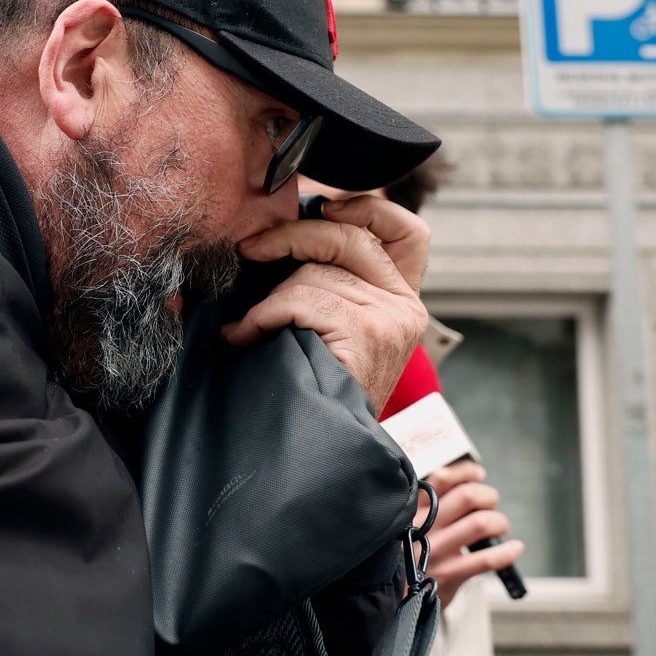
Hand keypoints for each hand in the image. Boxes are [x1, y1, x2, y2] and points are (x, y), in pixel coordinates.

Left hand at [220, 194, 429, 412]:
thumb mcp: (334, 328)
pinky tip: (247, 336)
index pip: (408, 231)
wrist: (326, 449)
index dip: (369, 207)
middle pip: (349, 235)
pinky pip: (301, 299)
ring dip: (269, 298)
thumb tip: (280, 237)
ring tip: (249, 326)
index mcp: (401, 299)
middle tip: (250, 249)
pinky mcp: (368, 332)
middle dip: (290, 235)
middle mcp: (405, 306)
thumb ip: (330, 284)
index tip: (325, 206)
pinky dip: (263, 315)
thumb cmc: (317, 388)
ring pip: (315, 271)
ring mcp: (390, 318)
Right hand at [418, 460, 524, 606]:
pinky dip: (507, 552)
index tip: (478, 474)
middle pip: (467, 496)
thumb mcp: (409, 523)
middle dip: (488, 496)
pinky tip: (514, 548)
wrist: (395, 595)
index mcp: (414, 509)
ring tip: (499, 527)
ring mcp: (436, 550)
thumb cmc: (410, 554)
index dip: (466, 471)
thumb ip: (430, 504)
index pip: (442, 478)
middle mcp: (425, 525)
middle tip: (491, 505)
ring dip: (499, 522)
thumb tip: (467, 482)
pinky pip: (486, 559)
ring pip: (480, 524)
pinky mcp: (448, 574)